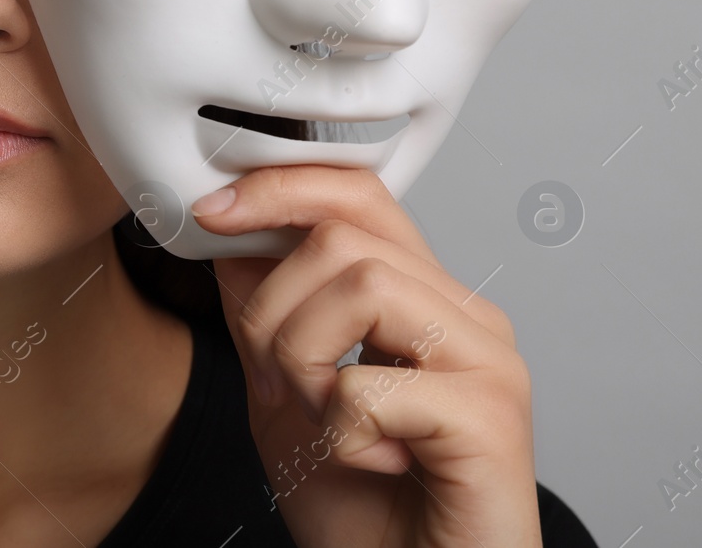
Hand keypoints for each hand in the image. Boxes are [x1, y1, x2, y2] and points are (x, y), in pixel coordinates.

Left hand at [194, 165, 541, 546]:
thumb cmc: (366, 513)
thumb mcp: (285, 397)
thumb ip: (266, 317)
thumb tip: (230, 238)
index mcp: (421, 299)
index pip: (356, 194)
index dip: (277, 187)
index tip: (209, 212)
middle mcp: (464, 315)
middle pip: (342, 235)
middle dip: (272, 310)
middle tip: (278, 386)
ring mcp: (487, 361)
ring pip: (360, 284)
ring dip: (305, 361)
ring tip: (324, 423)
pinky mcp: (491, 418)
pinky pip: (372, 384)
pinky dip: (341, 431)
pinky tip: (371, 463)